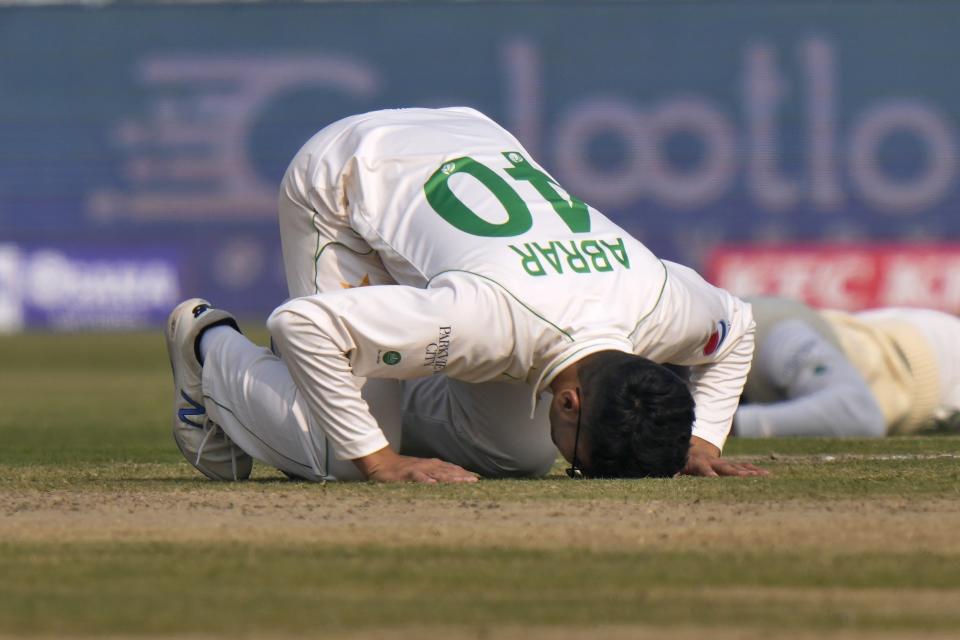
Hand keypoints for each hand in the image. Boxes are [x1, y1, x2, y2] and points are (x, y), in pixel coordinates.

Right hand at [353, 446, 478, 483]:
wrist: (382, 462)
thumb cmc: (402, 471)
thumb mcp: (421, 472)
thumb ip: (434, 476)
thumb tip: (450, 482)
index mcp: (433, 466)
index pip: (453, 470)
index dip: (465, 474)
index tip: (478, 480)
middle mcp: (429, 466)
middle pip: (449, 471)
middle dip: (463, 476)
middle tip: (476, 482)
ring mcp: (419, 469)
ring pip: (438, 473)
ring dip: (451, 477)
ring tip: (463, 481)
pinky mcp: (408, 474)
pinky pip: (419, 478)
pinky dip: (427, 481)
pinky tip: (434, 484)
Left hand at [681, 436, 768, 476]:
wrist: (693, 448)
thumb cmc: (683, 461)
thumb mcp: (677, 466)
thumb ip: (675, 472)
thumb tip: (671, 477)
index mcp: (699, 464)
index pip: (704, 470)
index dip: (709, 474)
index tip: (714, 479)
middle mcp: (714, 462)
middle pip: (727, 468)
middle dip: (737, 472)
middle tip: (748, 476)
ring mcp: (724, 463)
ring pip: (739, 466)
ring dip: (752, 471)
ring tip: (765, 475)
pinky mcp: (731, 464)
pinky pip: (744, 466)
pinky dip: (755, 470)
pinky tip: (767, 474)